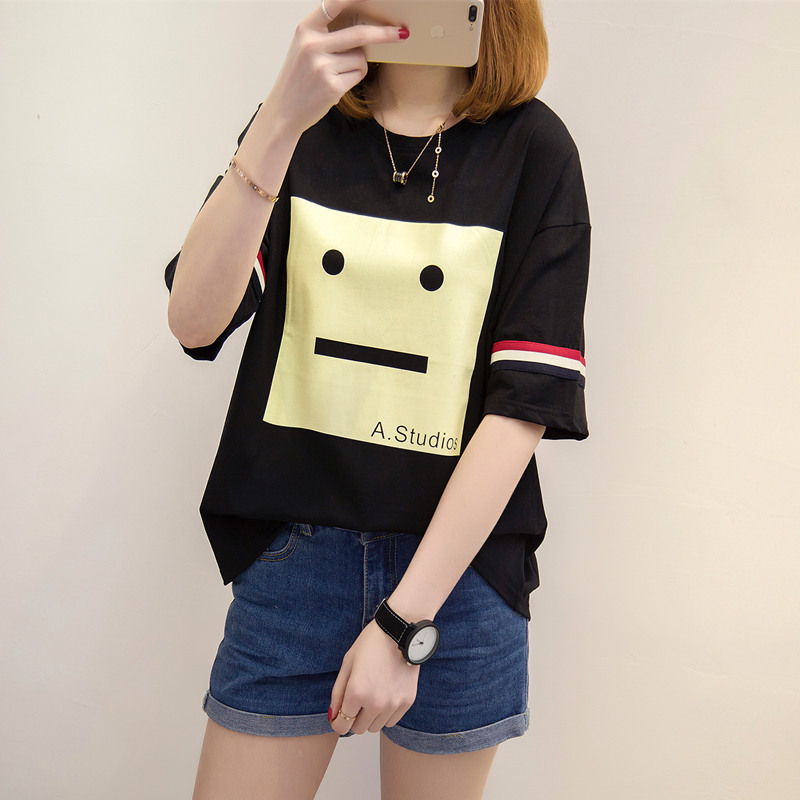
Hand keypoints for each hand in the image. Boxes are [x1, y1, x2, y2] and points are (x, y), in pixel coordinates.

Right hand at [266, 0, 406, 136]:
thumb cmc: (299, 77)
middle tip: (402, 33)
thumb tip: (364, 27)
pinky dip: (354, 79)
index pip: (333, 4)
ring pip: (361, 58)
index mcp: (305, 30)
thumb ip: (327, 34)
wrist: (284, 110)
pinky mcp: (332, 86)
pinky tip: (337, 84)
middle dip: (384, 34)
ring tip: (338, 73)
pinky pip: (358, 76)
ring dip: (358, 65)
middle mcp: (313, 45)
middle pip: (360, 34)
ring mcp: (322, 67)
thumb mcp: (305, 48)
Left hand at [329, 619, 418, 734]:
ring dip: (370, 717)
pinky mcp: (407, 701)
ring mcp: (393, 703)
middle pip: (358, 729)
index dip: (338, 722)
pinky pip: (391, 721)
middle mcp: (375, 702)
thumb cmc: (371, 644)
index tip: (340, 717)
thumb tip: (333, 717)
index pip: (342, 726)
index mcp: (356, 692)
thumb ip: (337, 693)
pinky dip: (386, 714)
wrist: (399, 631)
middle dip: (354, 718)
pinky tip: (385, 695)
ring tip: (372, 695)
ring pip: (375, 727)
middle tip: (357, 701)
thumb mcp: (347, 664)